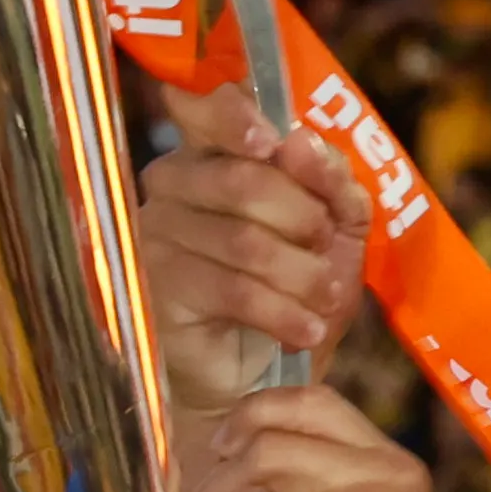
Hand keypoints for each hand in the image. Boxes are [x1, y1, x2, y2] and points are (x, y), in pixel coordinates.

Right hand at [138, 81, 369, 413]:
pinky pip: (231, 290)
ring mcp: (157, 237)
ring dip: (300, 274)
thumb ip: (332, 185)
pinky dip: (281, 312)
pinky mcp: (156, 291)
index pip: (208, 111)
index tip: (272, 141)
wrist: (259, 380)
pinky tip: (304, 331)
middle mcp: (173, 185)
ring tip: (325, 300)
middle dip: (303, 217)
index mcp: (213, 156)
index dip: (237, 117)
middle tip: (326, 250)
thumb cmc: (291, 297)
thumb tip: (303, 140)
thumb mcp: (334, 236)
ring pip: (243, 240)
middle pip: (243, 179)